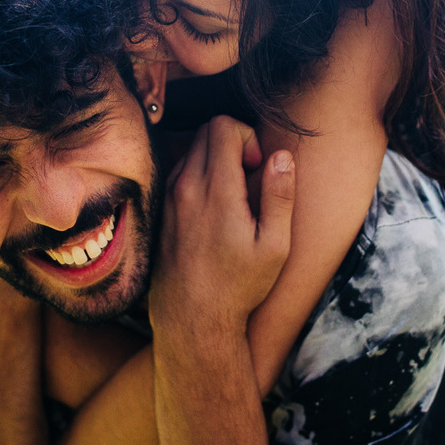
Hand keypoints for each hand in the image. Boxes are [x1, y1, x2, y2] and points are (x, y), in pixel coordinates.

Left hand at [149, 116, 293, 338]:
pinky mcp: (162, 211)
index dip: (247, 135)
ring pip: (191, 150)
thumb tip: (282, 157)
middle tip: (249, 175)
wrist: (192, 319)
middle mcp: (186, 187)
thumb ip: (280, 196)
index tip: (256, 165)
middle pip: (206, 131)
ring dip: (215, 159)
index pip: (223, 126)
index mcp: (216, 190)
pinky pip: (180, 173)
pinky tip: (215, 208)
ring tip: (233, 195)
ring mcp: (170, 198)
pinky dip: (199, 175)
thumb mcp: (274, 246)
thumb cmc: (238, 286)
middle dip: (233, 141)